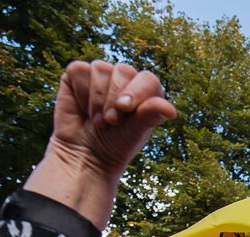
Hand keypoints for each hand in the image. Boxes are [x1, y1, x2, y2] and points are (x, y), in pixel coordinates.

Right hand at [43, 61, 174, 186]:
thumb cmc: (116, 145)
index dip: (136, 92)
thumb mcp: (135, 132)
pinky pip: (78, 69)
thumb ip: (150, 116)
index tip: (125, 109)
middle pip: (123, 70)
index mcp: (146, 92)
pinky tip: (83, 108)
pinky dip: (80, 92)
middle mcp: (125, 79)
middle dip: (114, 99)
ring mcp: (102, 76)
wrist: (85, 155)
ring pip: (100, 68)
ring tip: (99, 121)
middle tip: (112, 121)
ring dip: (97, 99)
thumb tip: (171, 110)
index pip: (148, 79)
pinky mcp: (78, 75)